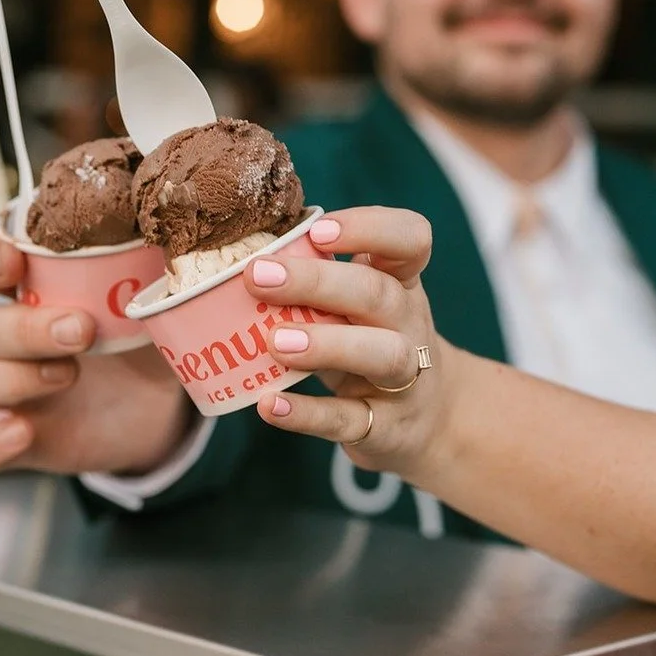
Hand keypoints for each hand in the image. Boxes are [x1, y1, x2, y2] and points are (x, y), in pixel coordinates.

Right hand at [0, 233, 192, 475]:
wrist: (160, 409)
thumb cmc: (146, 339)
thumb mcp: (156, 302)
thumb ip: (152, 270)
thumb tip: (179, 234)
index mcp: (36, 292)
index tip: (14, 260)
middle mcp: (13, 340)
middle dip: (27, 327)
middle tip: (83, 330)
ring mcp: (10, 392)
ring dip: (12, 378)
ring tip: (67, 375)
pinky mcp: (18, 440)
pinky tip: (20, 434)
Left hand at [244, 206, 463, 484]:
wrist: (427, 421)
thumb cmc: (369, 345)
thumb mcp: (356, 308)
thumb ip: (315, 280)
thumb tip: (227, 258)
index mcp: (400, 283)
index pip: (409, 239)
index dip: (370, 228)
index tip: (317, 229)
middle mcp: (408, 325)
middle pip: (379, 293)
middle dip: (318, 282)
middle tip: (258, 276)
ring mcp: (404, 378)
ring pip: (382, 354)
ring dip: (327, 344)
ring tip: (274, 342)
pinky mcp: (386, 428)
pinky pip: (348, 421)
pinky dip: (307, 414)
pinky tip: (268, 404)